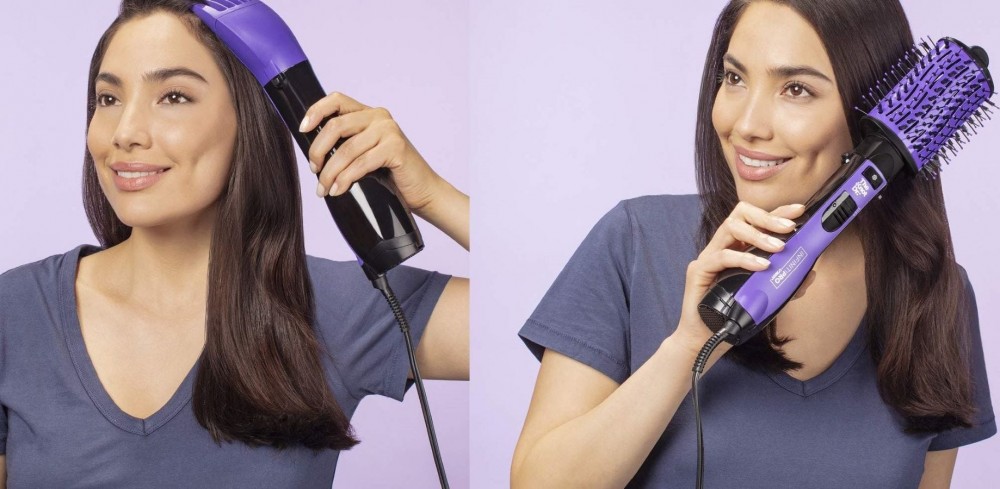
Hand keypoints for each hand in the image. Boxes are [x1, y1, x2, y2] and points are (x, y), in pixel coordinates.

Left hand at [300, 92, 443, 212]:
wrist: (424, 191)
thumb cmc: (392, 175)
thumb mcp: (364, 154)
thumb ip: (346, 145)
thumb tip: (314, 151)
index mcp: (370, 114)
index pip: (336, 100)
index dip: (315, 111)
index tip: (303, 130)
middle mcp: (380, 117)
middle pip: (336, 125)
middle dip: (318, 150)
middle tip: (314, 170)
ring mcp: (389, 131)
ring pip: (346, 150)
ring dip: (330, 173)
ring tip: (324, 188)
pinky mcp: (396, 148)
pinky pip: (361, 164)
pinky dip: (345, 180)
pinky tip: (338, 190)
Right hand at [671, 201, 806, 356]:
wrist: (706, 341)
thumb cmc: (733, 317)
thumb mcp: (767, 298)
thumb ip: (786, 284)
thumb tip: (809, 272)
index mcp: (737, 249)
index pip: (756, 220)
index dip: (777, 212)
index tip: (799, 211)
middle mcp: (722, 247)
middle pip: (740, 214)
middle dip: (768, 217)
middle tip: (790, 228)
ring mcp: (708, 257)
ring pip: (730, 228)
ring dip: (758, 235)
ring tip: (778, 248)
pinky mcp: (698, 271)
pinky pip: (721, 256)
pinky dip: (744, 258)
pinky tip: (762, 267)